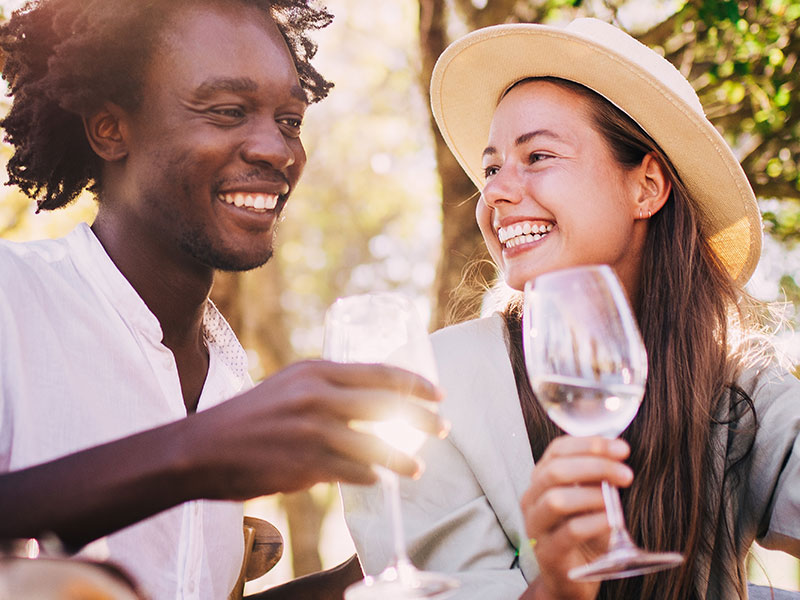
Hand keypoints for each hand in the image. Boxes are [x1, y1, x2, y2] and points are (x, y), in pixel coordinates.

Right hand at [188, 360, 445, 499]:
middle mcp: (318, 395)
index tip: (438, 394)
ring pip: (376, 445)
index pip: (379, 372)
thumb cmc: (249, 417)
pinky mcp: (306, 464)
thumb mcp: (289, 385)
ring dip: (402, 459)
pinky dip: (370, 478)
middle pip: (388, 405)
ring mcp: (313, 431)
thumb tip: (371, 402)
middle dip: (423, 418)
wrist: (201, 448)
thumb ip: (328, 388)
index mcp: (315, 370)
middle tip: (444, 429)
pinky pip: (353, 473)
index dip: (415, 383)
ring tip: (416, 468)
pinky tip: (377, 480)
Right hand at [520, 436, 632, 599]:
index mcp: (541, 480)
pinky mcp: (547, 553)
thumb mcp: (590, 500)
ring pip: (556, 500)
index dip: (589, 444)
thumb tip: (616, 456)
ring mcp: (536, 527)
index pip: (557, 450)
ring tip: (613, 501)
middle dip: (595, 466)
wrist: (571, 579)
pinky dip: (594, 523)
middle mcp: (532, 500)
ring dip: (591, 495)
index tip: (621, 449)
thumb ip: (596, 478)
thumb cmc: (583, 535)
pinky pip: (569, 532)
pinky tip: (610, 522)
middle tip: (625, 474)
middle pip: (555, 471)